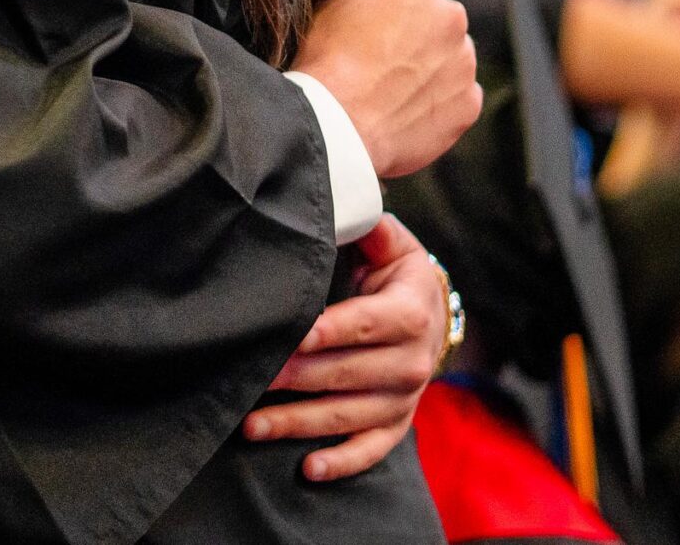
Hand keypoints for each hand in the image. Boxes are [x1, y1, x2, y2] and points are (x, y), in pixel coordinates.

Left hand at [244, 217, 445, 481]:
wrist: (430, 312)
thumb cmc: (394, 273)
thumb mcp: (391, 244)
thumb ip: (370, 228)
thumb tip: (354, 209)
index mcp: (410, 313)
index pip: (365, 325)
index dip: (328, 332)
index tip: (291, 337)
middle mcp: (412, 362)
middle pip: (348, 374)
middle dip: (296, 378)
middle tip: (250, 379)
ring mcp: (405, 398)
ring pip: (349, 416)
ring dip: (299, 424)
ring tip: (252, 426)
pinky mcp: (396, 424)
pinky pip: (371, 449)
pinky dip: (342, 462)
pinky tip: (307, 469)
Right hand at [293, 0, 479, 179]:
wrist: (338, 123)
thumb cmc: (328, 64)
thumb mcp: (331, 3)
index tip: (369, 15)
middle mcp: (449, 15)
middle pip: (431, 18)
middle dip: (410, 33)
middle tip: (379, 57)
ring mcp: (463, 61)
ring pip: (447, 58)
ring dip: (427, 67)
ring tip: (391, 89)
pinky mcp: (467, 103)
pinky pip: (453, 97)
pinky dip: (434, 103)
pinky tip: (404, 110)